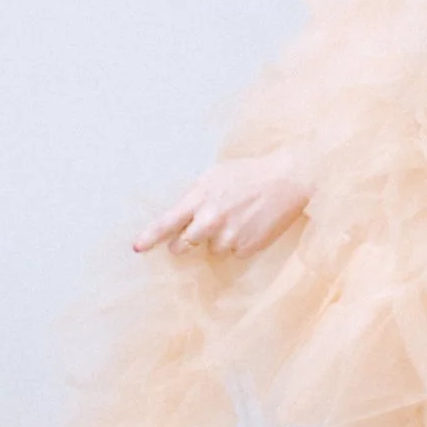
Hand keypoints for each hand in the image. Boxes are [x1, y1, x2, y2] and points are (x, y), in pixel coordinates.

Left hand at [135, 154, 311, 261]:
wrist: (289, 179)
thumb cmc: (250, 173)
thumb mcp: (215, 175)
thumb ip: (195, 196)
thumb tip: (181, 217)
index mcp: (200, 198)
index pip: (166, 223)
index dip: (149, 238)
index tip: (137, 248)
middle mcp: (210, 220)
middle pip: (182, 245)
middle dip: (185, 241)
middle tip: (202, 228)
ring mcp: (229, 236)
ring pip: (211, 250)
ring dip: (219, 239)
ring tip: (239, 218)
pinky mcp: (246, 247)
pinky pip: (234, 252)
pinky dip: (240, 242)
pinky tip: (252, 225)